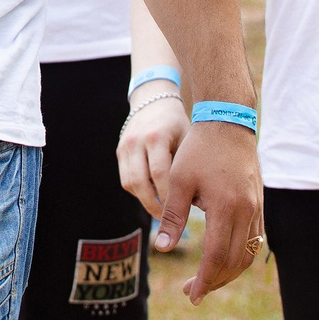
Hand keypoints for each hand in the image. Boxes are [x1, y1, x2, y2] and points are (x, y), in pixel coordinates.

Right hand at [116, 88, 186, 238]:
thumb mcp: (187, 139)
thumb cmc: (178, 123)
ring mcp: (124, 146)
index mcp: (155, 137)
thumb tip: (199, 201)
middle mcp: (136, 141)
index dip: (168, 196)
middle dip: (154, 204)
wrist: (154, 100)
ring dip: (144, 200)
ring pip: (130, 183)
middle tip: (168, 219)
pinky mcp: (119, 151)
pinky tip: (152, 197)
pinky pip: (125, 179)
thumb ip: (187, 166)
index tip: (181, 211)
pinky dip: (138, 191)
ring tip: (161, 212)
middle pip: (140, 182)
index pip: (158, 174)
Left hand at [145, 114, 263, 303]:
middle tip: (192, 292)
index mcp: (227, 207)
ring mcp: (257, 208)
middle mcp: (248, 211)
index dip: (205, 279)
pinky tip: (223, 259)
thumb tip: (163, 248)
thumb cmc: (199, 149)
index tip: (191, 294)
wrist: (227, 121)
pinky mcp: (260, 204)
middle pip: (235, 261)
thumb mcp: (179, 180)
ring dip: (228, 272)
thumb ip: (172, 215)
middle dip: (215, 281)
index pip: (217, 256)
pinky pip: (255, 240)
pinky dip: (240, 256)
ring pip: (248, 254)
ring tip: (206, 280)